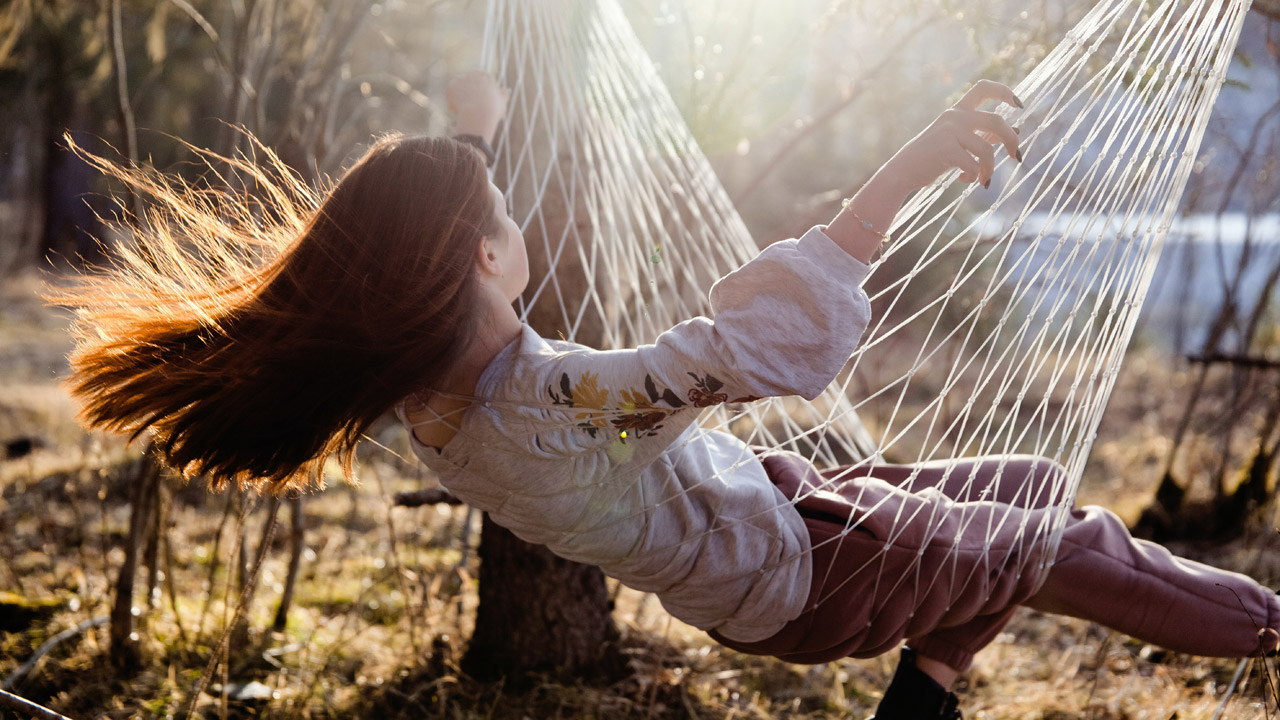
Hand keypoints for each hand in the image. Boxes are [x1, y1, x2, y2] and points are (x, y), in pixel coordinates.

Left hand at [447, 71, 508, 143]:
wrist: (479, 113)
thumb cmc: (492, 110)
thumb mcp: (501, 103)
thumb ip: (502, 95)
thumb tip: (504, 90)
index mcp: (486, 76)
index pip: (482, 82)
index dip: (480, 94)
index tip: (480, 103)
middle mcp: (473, 74)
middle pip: (469, 84)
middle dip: (468, 94)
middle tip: (470, 107)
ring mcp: (461, 79)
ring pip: (458, 90)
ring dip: (460, 99)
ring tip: (466, 111)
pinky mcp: (451, 86)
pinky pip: (450, 96)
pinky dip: (453, 105)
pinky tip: (459, 111)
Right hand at [879, 79, 1022, 192]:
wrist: (902, 171)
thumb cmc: (932, 158)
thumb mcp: (958, 142)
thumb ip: (984, 136)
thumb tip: (1017, 132)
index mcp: (957, 111)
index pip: (984, 88)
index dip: (1005, 92)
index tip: (1018, 105)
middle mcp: (954, 116)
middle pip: (997, 121)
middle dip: (1012, 139)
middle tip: (1016, 157)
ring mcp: (950, 132)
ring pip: (987, 150)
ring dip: (990, 169)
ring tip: (984, 181)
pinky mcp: (946, 149)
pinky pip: (973, 165)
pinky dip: (974, 176)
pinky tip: (965, 180)